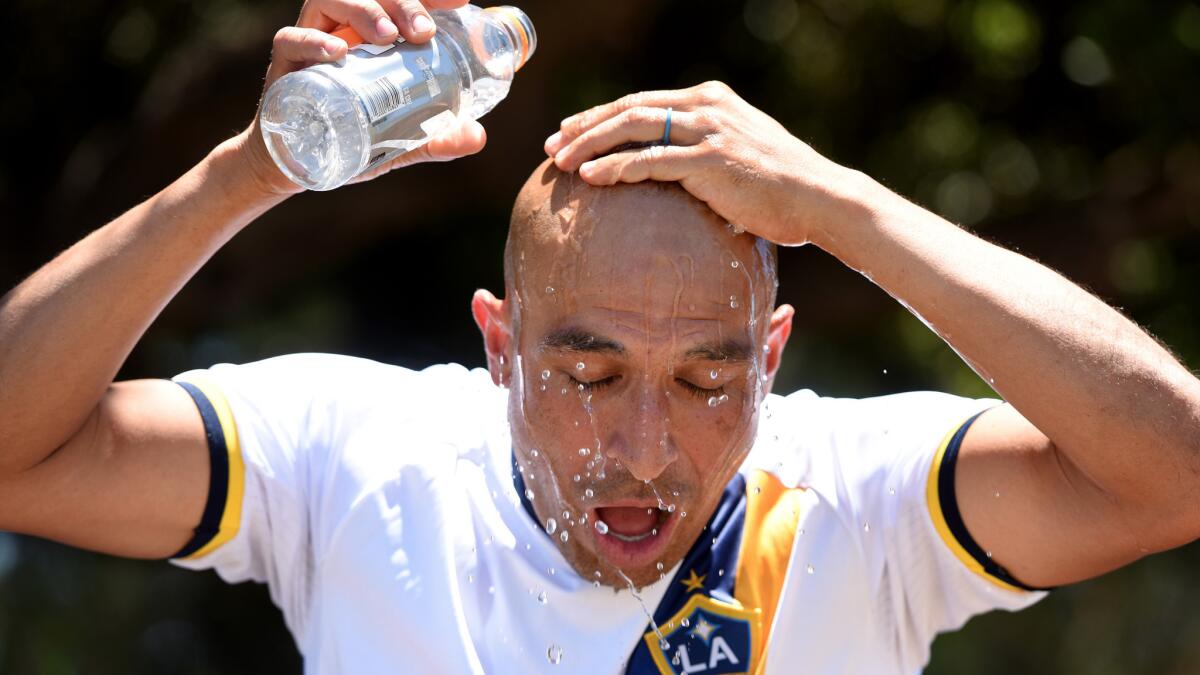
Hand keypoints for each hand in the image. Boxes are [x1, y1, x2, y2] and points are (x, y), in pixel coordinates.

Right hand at [236, 0, 486, 196]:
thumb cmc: (348, 137)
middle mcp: (342, 30)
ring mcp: (312, 43)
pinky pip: (291, 40)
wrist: (296, 166)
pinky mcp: (285, 66)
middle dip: (402, 3)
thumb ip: (436, 137)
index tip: (458, 2)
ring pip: (330, 1)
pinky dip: (313, 41)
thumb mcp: (400, 138)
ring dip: (363, 11)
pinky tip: (337, 52)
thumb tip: (477, 137)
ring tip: (388, 35)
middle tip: (423, 32)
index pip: (399, 2)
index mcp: (373, 38)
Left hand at [544, 81, 868, 246]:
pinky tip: (591, 177)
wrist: (818, 197)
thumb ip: (704, 152)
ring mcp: (709, 130)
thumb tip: (672, 175)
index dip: (601, 116)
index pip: (643, 101)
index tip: (570, 132)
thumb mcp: (739, 154)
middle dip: (585, 126)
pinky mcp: (711, 160)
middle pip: (630, 108)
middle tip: (553, 145)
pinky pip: (651, 161)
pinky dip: (616, 167)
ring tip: (561, 162)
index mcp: (709, 99)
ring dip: (591, 144)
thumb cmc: (781, 187)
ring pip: (634, 128)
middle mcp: (706, 106)